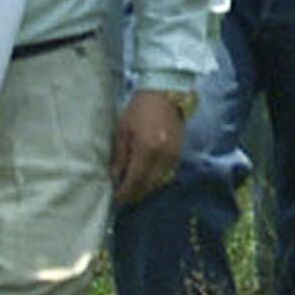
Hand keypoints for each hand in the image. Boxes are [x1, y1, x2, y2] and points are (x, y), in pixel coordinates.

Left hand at [111, 90, 188, 204]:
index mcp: (147, 150)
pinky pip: (167, 174)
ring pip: (159, 182)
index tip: (115, 199)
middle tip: (123, 198)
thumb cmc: (139, 110)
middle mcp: (163, 157)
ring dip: (145, 188)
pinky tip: (146, 178)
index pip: (135, 181)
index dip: (124, 193)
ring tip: (133, 189)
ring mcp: (174, 156)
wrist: (165, 95)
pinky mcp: (179, 153)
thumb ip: (120, 158)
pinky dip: (155, 179)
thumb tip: (115, 179)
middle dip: (135, 194)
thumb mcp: (123, 132)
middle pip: (148, 186)